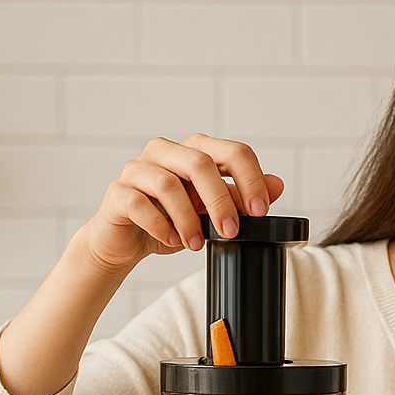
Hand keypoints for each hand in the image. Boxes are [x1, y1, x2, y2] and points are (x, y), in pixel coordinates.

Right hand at [84, 134, 284, 270]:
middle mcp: (164, 152)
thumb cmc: (170, 220)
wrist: (126, 241)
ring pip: (168, 184)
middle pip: (199, 162)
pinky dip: (160, 225)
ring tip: (197, 243)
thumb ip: (240, 196)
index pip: (231, 151)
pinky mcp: (117, 192)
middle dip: (220, 200)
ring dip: (188, 219)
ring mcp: (137, 169)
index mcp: (193, 151)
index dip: (250, 179)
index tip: (260, 211)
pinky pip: (138, 203)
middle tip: (232, 231)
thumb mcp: (211, 211)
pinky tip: (172, 240)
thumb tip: (277, 185)